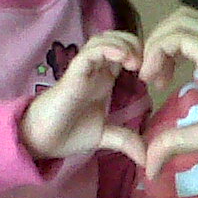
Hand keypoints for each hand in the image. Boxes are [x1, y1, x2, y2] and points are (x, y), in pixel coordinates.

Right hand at [20, 31, 145, 165]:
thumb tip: (147, 159)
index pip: (125, 52)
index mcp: (104, 79)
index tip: (155, 73)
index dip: (142, 54)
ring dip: (123, 43)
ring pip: (103, 39)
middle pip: (116, 38)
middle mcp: (95, 69)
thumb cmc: (68, 133)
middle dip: (136, 43)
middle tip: (148, 62)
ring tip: (135, 61)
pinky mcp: (73, 73)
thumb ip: (125, 140)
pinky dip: (108, 49)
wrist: (41, 141)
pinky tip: (122, 57)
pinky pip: (91, 52)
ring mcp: (84, 69)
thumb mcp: (104, 136)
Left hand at [140, 7, 197, 176]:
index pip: (191, 30)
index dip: (166, 49)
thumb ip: (176, 141)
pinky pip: (180, 36)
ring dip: (156, 44)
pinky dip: (158, 50)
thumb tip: (150, 167)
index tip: (158, 83)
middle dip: (158, 41)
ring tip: (152, 77)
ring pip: (180, 20)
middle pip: (183, 17)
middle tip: (153, 77)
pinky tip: (156, 77)